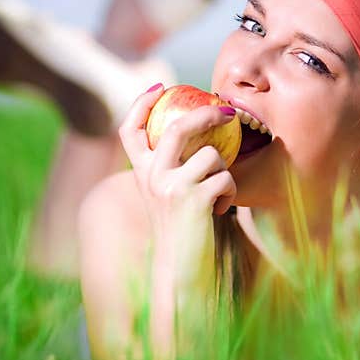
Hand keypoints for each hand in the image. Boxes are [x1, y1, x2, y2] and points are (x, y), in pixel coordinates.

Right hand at [118, 84, 236, 284]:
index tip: (160, 87)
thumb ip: (172, 168)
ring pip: (210, 155)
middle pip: (176, 128)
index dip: (141, 103)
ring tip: (218, 194)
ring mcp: (170, 187)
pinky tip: (220, 211)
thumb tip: (198, 131)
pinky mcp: (193, 199)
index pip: (130, 129)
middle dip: (205, 115)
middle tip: (227, 111)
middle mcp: (151, 177)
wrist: (181, 273)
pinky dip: (230, 193)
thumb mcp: (167, 196)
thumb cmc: (182, 233)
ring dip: (223, 172)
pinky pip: (225, 178)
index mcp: (141, 174)